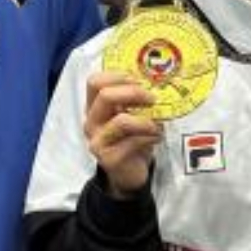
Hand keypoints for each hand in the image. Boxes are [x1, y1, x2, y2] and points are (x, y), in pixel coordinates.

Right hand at [84, 72, 160, 198]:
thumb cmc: (132, 139)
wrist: (129, 173)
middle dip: (133, 93)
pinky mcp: (109, 159)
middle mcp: (91, 122)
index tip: (138, 81)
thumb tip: (155, 83)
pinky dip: (150, 137)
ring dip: (146, 120)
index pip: (94, 82)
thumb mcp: (130, 115)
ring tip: (158, 125)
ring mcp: (98, 141)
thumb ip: (134, 101)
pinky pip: (133, 142)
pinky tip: (157, 138)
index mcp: (94, 107)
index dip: (117, 77)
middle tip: (153, 98)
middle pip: (105, 96)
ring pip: (122, 121)